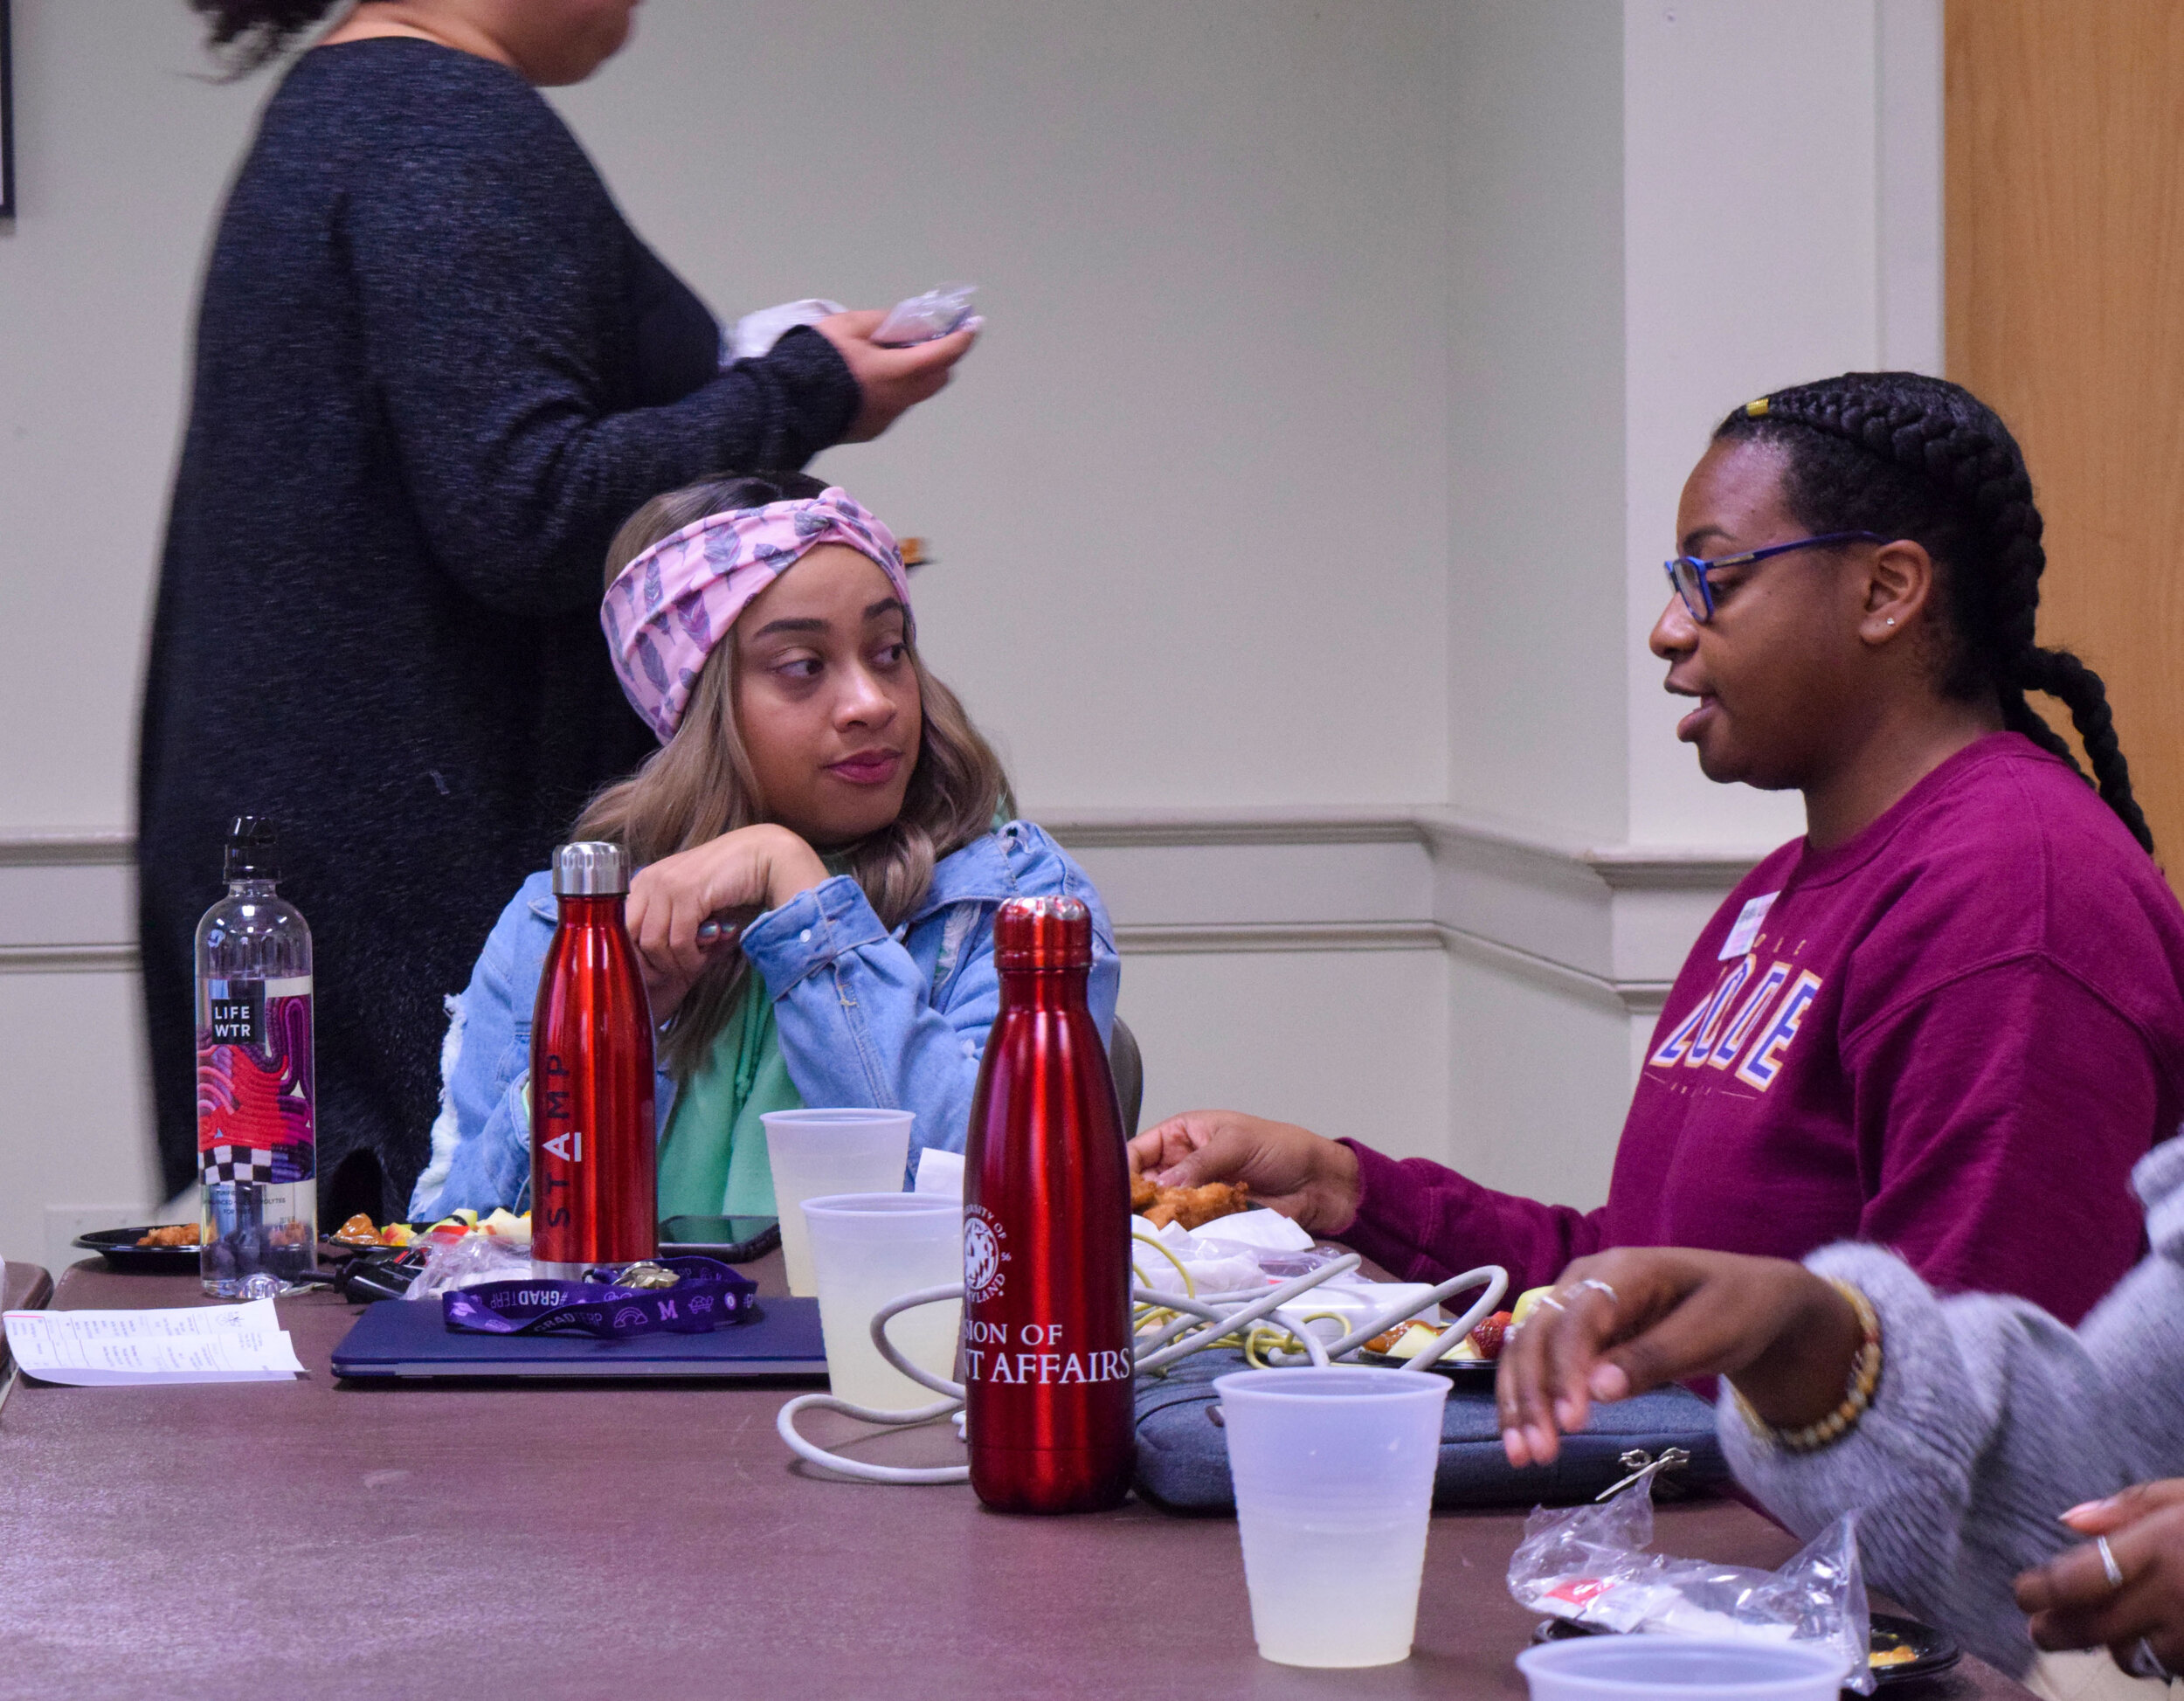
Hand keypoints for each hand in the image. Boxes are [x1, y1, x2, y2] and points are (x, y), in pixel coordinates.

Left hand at [625, 825, 827, 1019]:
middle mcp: (649, 880)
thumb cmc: (731, 883)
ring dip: (676, 963)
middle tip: (677, 973)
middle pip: (629, 938)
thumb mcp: (691, 901)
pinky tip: (706, 956)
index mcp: (644, 881)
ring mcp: (665, 884)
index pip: (621, 928)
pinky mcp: (686, 893)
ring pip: (653, 943)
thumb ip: (670, 920)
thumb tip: (654, 962)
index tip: (660, 970)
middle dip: (650, 965)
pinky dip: (691, 958)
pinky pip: (678, 941)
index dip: (638, 956)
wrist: (764, 857)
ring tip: (699, 962)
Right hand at [814, 310, 977, 441]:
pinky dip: (896, 388)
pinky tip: (869, 378)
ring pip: (917, 393)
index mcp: (896, 372)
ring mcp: (887, 417)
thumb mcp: (850, 326)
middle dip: (941, 356)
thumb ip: (886, 321)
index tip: (973, 324)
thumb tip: (912, 322)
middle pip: (938, 377)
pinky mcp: (874, 428)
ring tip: (891, 354)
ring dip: (917, 373)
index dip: (961, 338)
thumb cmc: (817, 358)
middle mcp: (899, 399)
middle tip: (928, 337)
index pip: (942, 354)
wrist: (786, 403)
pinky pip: (896, 404)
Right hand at [1125, 1111, 1361, 1233]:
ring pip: (1161, 1213)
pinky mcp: (1209, 1224)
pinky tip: (1172, 1246)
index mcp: (1181, 1136)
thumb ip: (1201, 1162)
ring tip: (1149, 1237)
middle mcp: (1180, 1167)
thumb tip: (1164, 1185)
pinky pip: (1186, 1232)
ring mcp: (1194, 1198)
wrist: (1318, 1184)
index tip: (1116, 1193)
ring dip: (1156, 1224)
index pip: (1137, 1152)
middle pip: (1143, 1187)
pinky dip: (1179, 1239)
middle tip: (1129, 1221)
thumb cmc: (1281, 1148)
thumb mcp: (1238, 1142)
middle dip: (1136, 1203)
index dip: (1124, 1171)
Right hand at [1494, 1247, 1861, 1467]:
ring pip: (1527, 1348)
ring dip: (1518, 1400)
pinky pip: (1537, 1362)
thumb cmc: (1735, 1309)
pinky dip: (1525, 1399)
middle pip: (1540, 1333)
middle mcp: (1583, 1281)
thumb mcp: (1713, 1332)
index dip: (1568, 1368)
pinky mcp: (1572, 1332)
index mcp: (1623, 1269)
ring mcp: (1572, 1303)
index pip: (1578, 1317)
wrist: (1747, 1297)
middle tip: (1538, 1453)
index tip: (1571, 1423)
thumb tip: (1597, 1390)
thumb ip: (1655, 1358)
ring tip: (1521, 1455)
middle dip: (1533, 1393)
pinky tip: (1520, 1437)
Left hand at [2017, 1482, 2183, 1674]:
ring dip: (2109, 1645)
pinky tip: (2152, 1638)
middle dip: (2054, 1632)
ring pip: (2131, 1656)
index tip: (2023, 1591)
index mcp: (2158, 1546)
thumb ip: (2128, 1507)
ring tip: (2097, 1631)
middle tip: (2038, 1630)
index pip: (2076, 1579)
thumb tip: (2070, 1521)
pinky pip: (2171, 1668)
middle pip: (2092, 1627)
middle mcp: (2174, 1594)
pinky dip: (2155, 1658)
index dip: (2039, 1591)